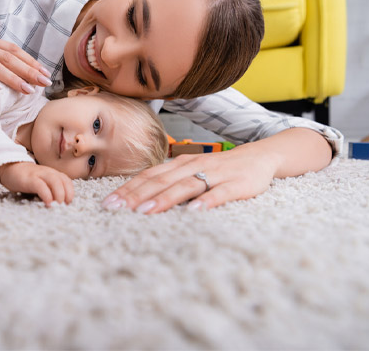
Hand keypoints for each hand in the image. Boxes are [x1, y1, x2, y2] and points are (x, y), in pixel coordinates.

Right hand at [0, 162, 74, 206]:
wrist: (10, 168)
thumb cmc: (28, 179)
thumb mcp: (42, 182)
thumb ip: (50, 190)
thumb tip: (58, 205)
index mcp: (52, 174)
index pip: (66, 180)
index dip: (70, 191)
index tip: (69, 203)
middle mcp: (48, 172)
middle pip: (63, 180)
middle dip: (67, 193)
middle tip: (65, 206)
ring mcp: (39, 175)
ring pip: (54, 181)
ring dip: (59, 193)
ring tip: (58, 205)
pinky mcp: (29, 179)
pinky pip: (40, 185)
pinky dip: (46, 194)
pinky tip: (48, 203)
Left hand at [101, 145, 276, 213]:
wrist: (259, 157)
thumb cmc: (219, 169)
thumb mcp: (191, 171)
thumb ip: (169, 182)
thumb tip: (139, 198)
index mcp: (180, 164)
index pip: (149, 176)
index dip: (128, 189)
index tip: (109, 203)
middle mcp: (193, 166)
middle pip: (161, 181)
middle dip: (137, 195)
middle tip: (117, 209)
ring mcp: (215, 174)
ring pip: (185, 186)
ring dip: (164, 199)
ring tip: (144, 212)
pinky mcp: (236, 185)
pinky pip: (219, 194)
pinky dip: (206, 202)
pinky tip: (194, 211)